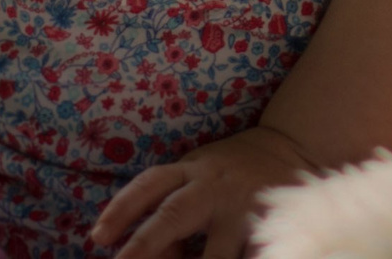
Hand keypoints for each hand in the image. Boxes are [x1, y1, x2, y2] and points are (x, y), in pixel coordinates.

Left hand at [88, 125, 317, 258]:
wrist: (293, 144)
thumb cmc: (229, 173)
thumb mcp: (198, 177)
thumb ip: (174, 212)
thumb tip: (157, 256)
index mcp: (191, 170)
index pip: (149, 186)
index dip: (121, 209)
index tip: (98, 237)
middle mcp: (214, 187)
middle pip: (174, 215)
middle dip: (146, 244)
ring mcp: (244, 208)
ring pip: (215, 252)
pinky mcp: (272, 225)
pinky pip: (252, 255)